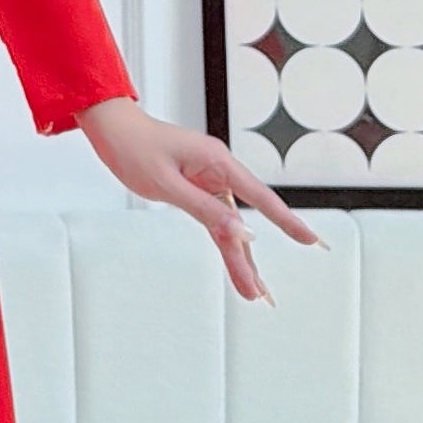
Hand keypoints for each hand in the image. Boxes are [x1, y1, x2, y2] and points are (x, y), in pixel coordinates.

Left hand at [72, 96, 328, 303]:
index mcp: (218, 162)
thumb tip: (240, 231)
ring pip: (231, 227)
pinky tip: (236, 263)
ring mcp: (208, 181)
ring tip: (252, 292)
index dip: (286, 221)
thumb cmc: (134, 147)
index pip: (261, 197)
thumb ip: (203, 208)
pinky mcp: (197, 190)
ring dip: (239, 259)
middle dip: (254, 259)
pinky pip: (216, 222)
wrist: (113, 129)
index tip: (309, 239)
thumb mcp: (167, 183)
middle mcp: (218, 172)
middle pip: (246, 221)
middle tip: (265, 293)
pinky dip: (224, 243)